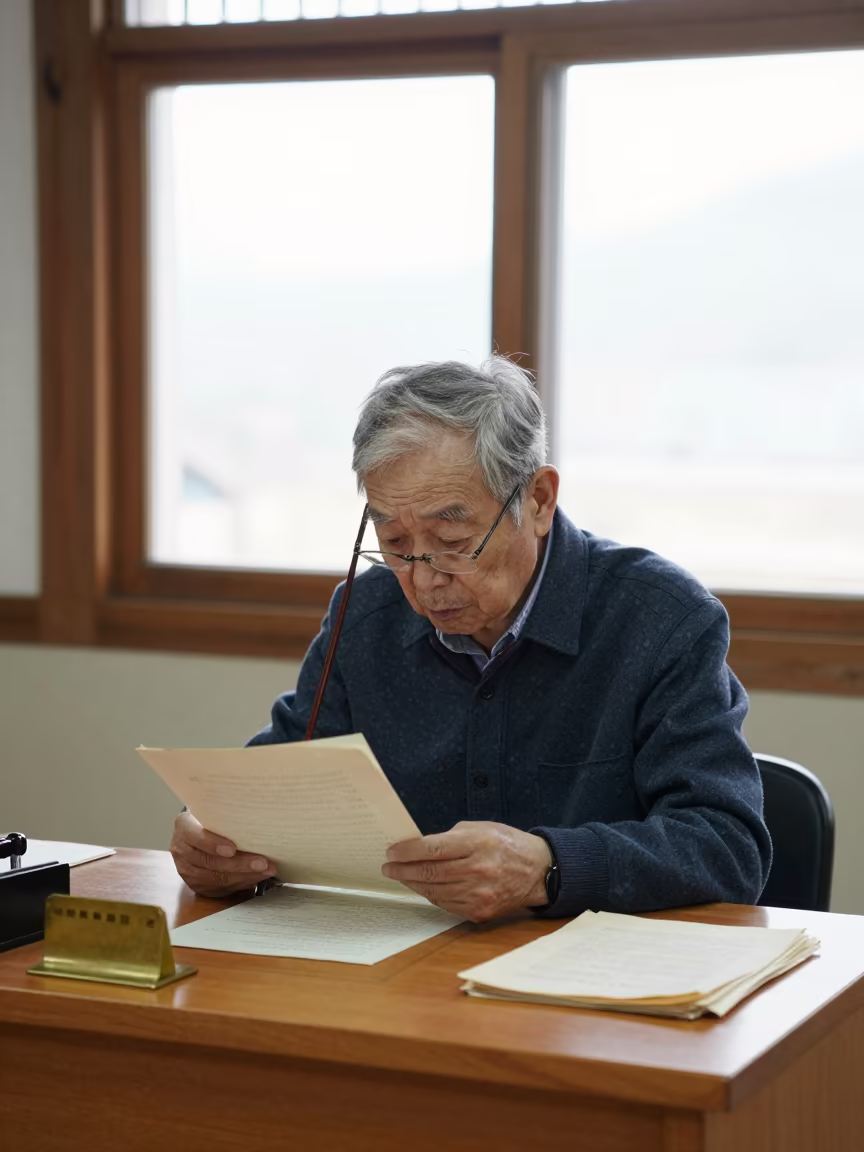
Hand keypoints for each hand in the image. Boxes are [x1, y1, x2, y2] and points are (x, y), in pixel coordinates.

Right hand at [170, 811, 276, 896]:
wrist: (197, 830)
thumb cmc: (212, 817)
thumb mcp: (215, 809)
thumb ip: (227, 814)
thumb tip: (257, 817)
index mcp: (184, 826)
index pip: (194, 836)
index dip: (212, 844)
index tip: (233, 848)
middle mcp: (181, 850)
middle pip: (210, 862)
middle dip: (240, 864)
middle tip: (263, 862)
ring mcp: (187, 870)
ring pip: (216, 878)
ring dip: (245, 876)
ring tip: (266, 870)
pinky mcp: (196, 885)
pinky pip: (220, 888)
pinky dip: (241, 884)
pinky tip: (256, 877)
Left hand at [381, 821, 551, 921]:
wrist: (537, 871)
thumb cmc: (506, 844)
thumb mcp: (480, 828)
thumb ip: (450, 837)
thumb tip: (419, 847)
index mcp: (477, 844)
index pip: (432, 849)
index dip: (406, 851)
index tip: (392, 851)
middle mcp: (477, 870)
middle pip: (429, 872)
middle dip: (403, 870)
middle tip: (389, 867)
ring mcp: (478, 894)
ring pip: (433, 891)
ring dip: (413, 884)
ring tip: (402, 876)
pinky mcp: (479, 912)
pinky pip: (445, 905)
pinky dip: (431, 896)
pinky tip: (423, 887)